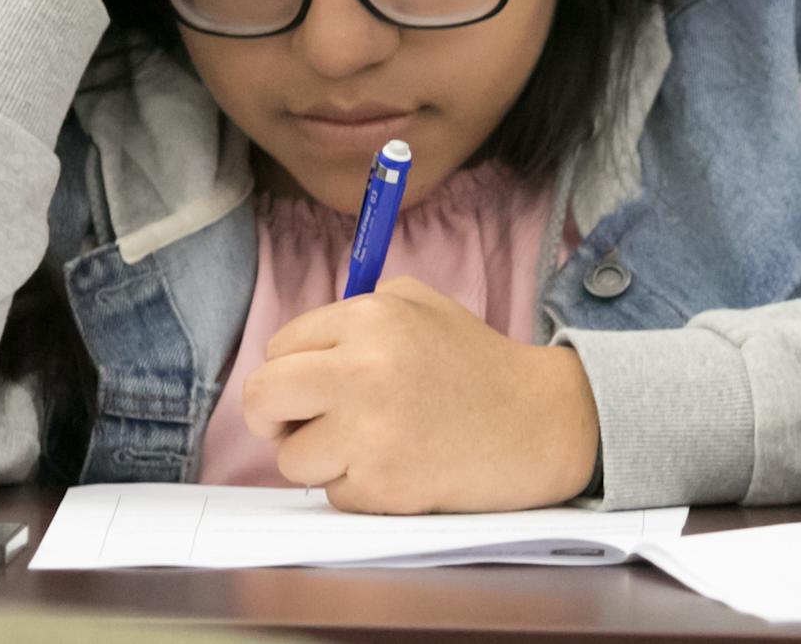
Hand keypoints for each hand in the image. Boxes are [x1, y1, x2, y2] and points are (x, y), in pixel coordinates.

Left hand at [244, 276, 600, 513]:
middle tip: (295, 424)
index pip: (279, 348)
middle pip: (263, 397)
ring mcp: (370, 433)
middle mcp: (362, 371)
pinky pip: (332, 495)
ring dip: (320, 458)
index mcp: (370, 319)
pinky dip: (357, 488)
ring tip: (369, 445)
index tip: (309, 386)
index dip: (290, 369)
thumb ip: (356, 311)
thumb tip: (295, 346)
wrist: (537, 423)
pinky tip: (399, 467)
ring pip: (291, 458)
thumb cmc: (476, 364)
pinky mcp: (382, 487)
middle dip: (272, 416)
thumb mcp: (421, 306)